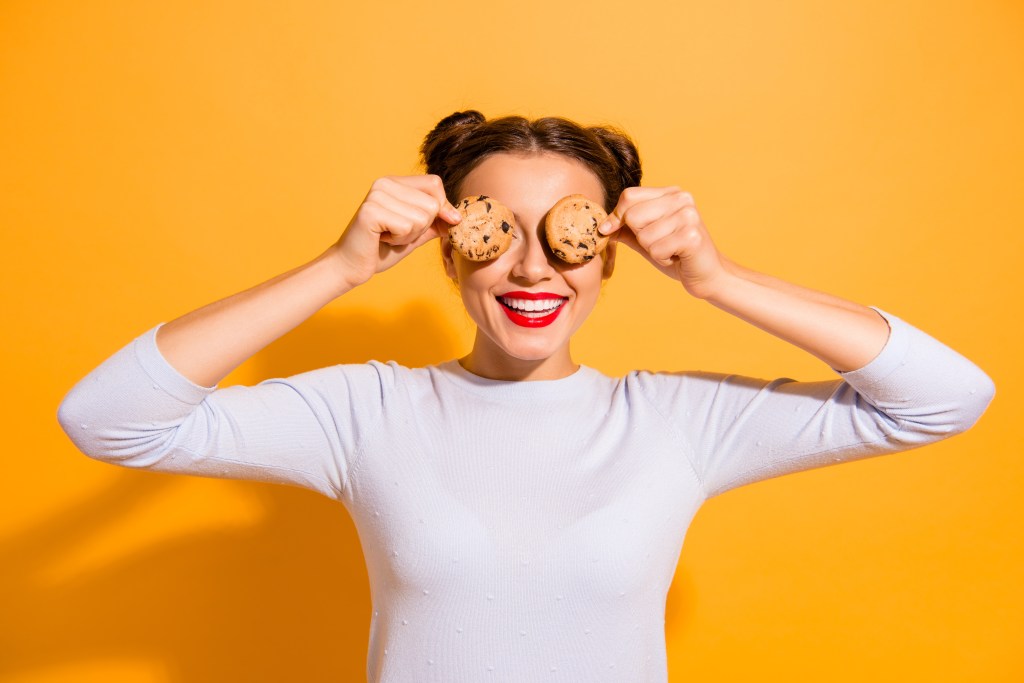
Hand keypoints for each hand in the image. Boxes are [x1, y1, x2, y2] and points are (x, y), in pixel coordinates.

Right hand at [330, 174, 461, 287]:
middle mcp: (385, 182)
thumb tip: (458, 216)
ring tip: (388, 236)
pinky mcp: (371, 211)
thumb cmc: (382, 248)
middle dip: (422, 228)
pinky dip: (399, 240)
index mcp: (395, 182)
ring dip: (410, 236)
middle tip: (397, 233)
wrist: (352, 265)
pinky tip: (381, 239)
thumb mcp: (416, 233)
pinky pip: (407, 226)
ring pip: (422, 217)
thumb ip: (435, 222)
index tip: (434, 226)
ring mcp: (377, 195)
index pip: (435, 184)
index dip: (442, 207)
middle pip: (432, 204)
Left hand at [599, 186, 728, 298]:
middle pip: (632, 215)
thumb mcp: (646, 237)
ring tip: (671, 250)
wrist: (708, 275)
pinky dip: (662, 258)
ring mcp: (689, 216)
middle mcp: (682, 199)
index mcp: (671, 193)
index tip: (611, 230)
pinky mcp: (693, 236)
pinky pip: (656, 250)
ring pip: (643, 236)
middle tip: (660, 242)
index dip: (616, 216)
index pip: (629, 196)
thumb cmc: (676, 255)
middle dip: (639, 237)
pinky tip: (678, 257)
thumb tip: (602, 225)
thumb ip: (625, 228)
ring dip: (653, 250)